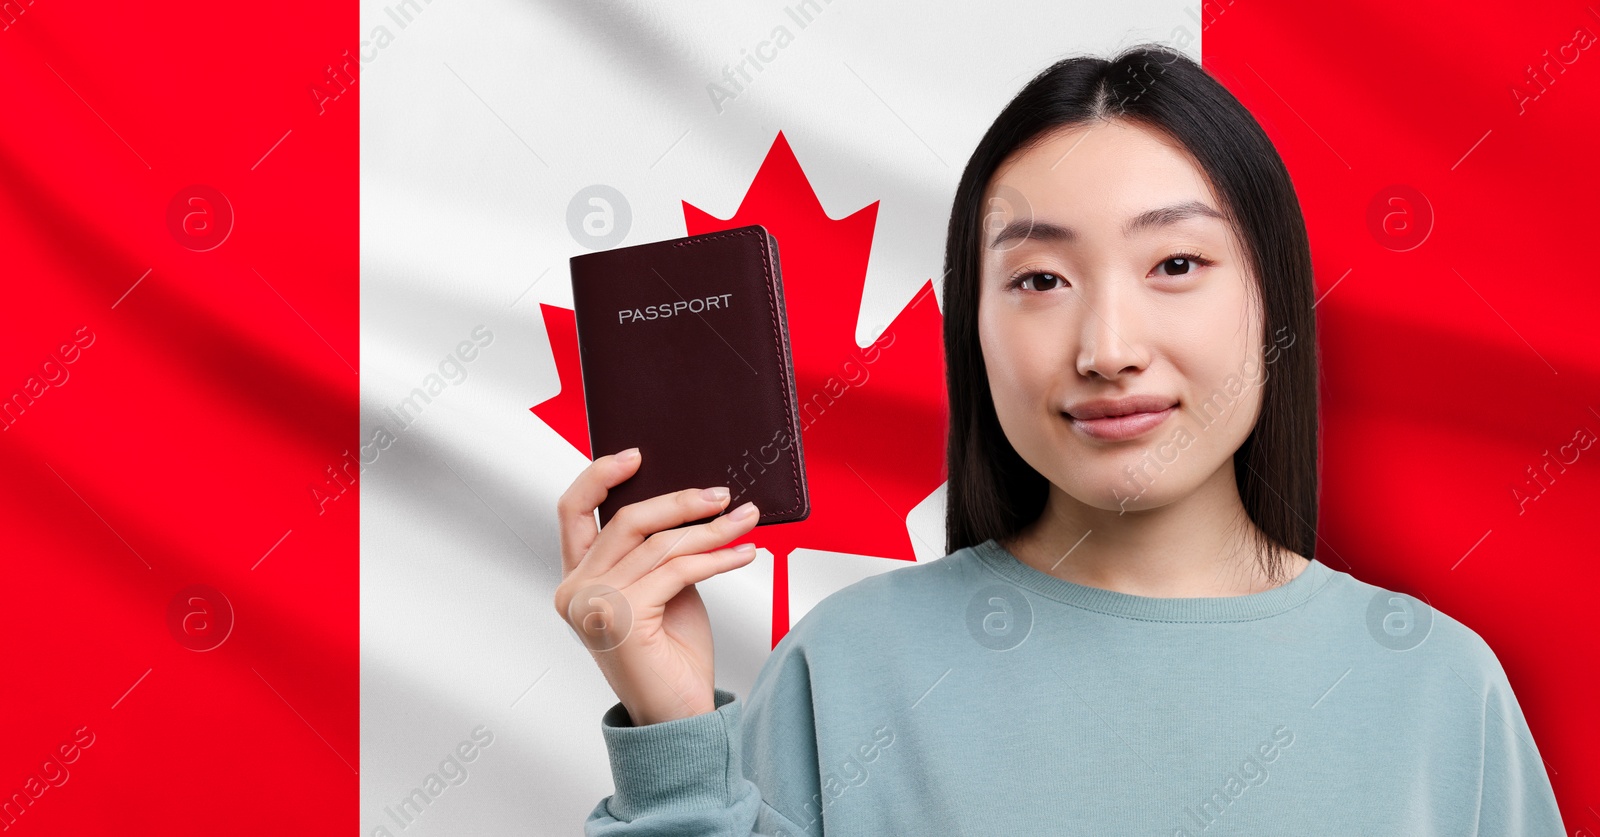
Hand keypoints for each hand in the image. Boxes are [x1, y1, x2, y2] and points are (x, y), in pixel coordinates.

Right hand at [553, 447, 760, 725]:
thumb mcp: (661, 586)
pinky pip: (677, 571)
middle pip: (625, 521)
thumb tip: (691, 498)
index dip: (600, 476)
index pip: (572, 511)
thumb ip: (657, 549)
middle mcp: (574, 590)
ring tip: (746, 520)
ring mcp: (592, 605)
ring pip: (658, 545)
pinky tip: (743, 553)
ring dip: (710, 530)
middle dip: (680, 501)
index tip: (637, 455)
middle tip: (721, 494)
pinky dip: (716, 558)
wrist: (678, 714)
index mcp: (575, 578)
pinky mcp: (620, 618)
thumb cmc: (670, 652)